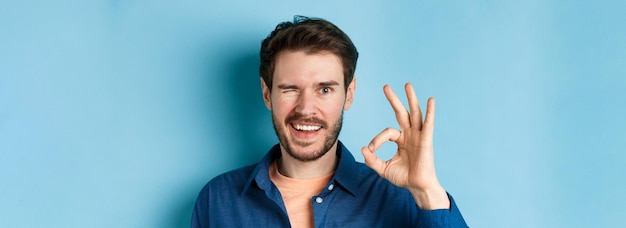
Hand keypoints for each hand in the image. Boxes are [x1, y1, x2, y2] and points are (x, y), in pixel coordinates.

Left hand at [361, 83, 448, 209]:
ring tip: (407, 85)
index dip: (377, 140)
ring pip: (415, 113)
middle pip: (401, 113)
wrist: (417, 187)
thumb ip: (372, 160)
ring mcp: (419, 136)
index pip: (387, 132)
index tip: (371, 150)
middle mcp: (410, 135)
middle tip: (386, 87)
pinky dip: (430, 112)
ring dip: (411, 99)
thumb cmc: (403, 178)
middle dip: (394, 100)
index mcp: (400, 140)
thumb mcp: (383, 168)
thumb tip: (363, 149)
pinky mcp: (427, 140)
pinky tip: (431, 100)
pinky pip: (429, 124)